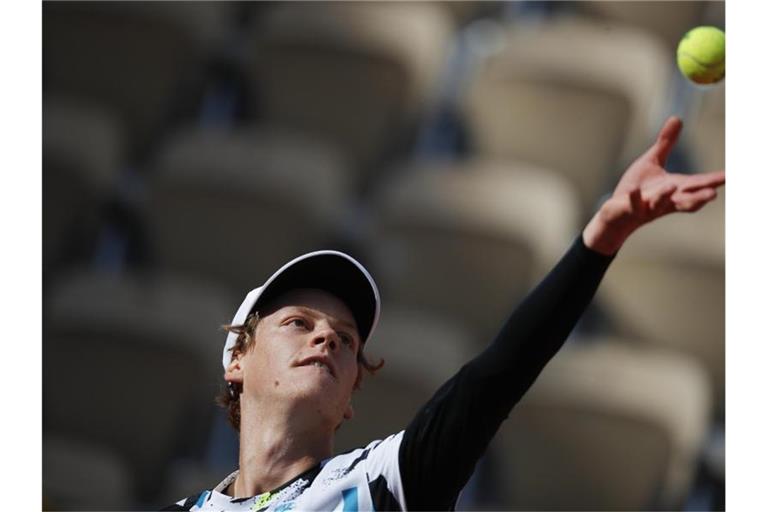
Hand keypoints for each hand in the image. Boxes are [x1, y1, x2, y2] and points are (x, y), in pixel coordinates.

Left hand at [583, 116, 724, 254]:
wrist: (619, 213)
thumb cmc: (640, 188)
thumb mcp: (653, 162)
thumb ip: (666, 143)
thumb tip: (677, 118)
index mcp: (676, 188)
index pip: (698, 184)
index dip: (713, 180)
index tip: (729, 175)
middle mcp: (666, 200)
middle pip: (686, 200)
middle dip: (699, 197)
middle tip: (713, 194)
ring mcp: (648, 207)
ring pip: (660, 204)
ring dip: (665, 196)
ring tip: (672, 186)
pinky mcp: (631, 209)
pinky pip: (633, 205)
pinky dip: (634, 199)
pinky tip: (634, 191)